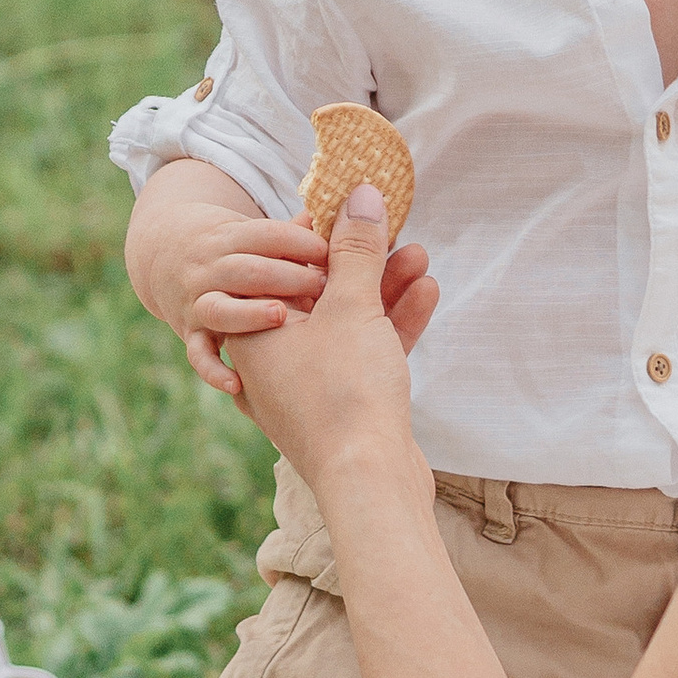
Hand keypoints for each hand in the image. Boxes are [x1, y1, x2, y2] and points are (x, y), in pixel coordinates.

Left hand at [170, 214, 436, 400]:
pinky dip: (390, 327)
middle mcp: (270, 360)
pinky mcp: (340, 407)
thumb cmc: (344, 392)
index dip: (320, 232)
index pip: (281, 266)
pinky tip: (425, 295)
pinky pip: (362, 354)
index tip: (353, 207)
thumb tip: (361, 194)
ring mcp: (306, 388)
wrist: (369, 483)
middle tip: (396, 230)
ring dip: (385, 290)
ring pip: (346, 324)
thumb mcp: (351, 306)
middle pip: (318, 294)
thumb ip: (357, 248)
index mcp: (252, 333)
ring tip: (422, 257)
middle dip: (364, 261)